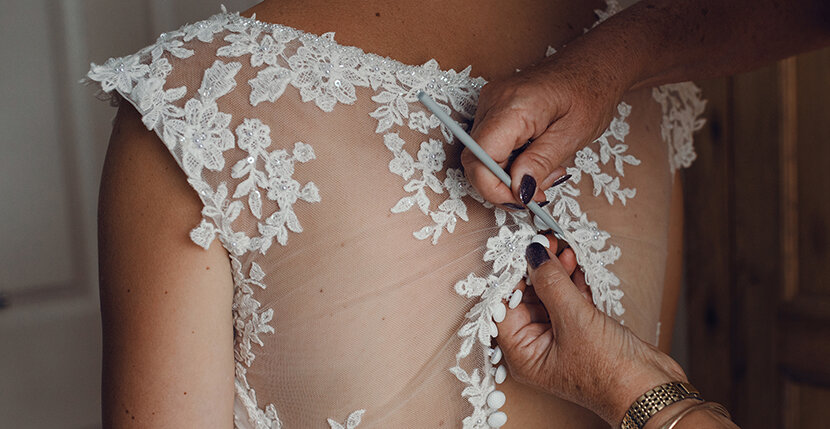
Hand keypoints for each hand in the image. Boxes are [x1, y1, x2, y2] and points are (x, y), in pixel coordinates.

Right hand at [464, 48, 629, 206]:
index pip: (480, 158)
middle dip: (502, 186)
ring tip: (545, 173)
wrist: (594, 65)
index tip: (521, 201)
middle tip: (537, 194)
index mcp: (513, 107)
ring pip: (482, 156)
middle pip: (476, 160)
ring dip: (509, 175)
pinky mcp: (494, 108)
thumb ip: (540, 163)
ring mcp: (491, 103)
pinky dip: (510, 162)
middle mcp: (493, 102)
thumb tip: (517, 190)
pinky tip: (535, 160)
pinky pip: (490, 145)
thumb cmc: (590, 92)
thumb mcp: (572, 135)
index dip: (494, 188)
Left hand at [495, 234, 687, 425]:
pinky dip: (571, 282)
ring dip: (556, 272)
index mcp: (523, 354)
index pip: (505, 307)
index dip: (512, 277)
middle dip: (536, 270)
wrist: (651, 390)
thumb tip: (533, 254)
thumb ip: (551, 283)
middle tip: (546, 242)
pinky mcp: (581, 332)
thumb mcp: (574, 320)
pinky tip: (574, 262)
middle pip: (526, 300)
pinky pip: (569, 301)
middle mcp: (536, 348)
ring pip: (549, 297)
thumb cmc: (609, 371)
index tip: (521, 250)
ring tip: (562, 247)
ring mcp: (559, 340)